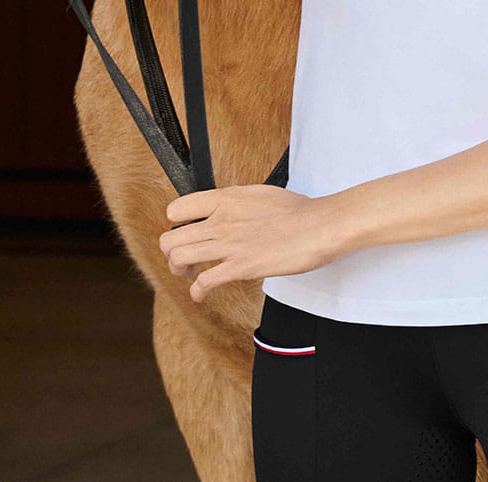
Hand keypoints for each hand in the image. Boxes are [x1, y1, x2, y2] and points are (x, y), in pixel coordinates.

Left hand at [159, 184, 345, 301]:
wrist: (317, 226)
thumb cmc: (296, 210)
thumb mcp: (258, 193)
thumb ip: (235, 202)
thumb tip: (225, 210)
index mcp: (226, 199)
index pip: (178, 208)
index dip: (176, 223)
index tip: (185, 231)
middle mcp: (221, 220)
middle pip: (171, 238)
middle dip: (171, 252)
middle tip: (184, 257)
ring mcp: (229, 244)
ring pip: (179, 257)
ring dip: (179, 270)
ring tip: (190, 274)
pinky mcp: (240, 267)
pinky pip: (204, 282)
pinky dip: (197, 292)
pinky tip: (202, 294)